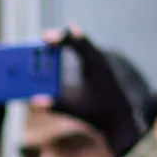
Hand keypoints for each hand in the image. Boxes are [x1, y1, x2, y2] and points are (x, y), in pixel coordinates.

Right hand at [36, 24, 142, 156]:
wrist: (122, 120)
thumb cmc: (101, 114)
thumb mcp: (77, 110)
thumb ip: (55, 104)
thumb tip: (33, 101)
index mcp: (96, 66)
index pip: (78, 43)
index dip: (61, 38)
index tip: (45, 37)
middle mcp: (99, 60)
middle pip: (80, 40)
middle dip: (62, 37)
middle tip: (44, 35)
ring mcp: (101, 64)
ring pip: (84, 44)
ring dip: (68, 42)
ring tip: (51, 41)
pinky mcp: (100, 69)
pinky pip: (86, 52)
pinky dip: (73, 49)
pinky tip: (64, 50)